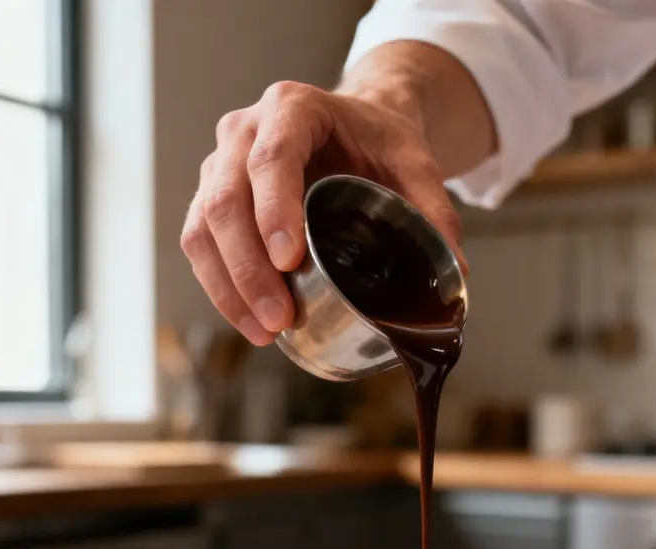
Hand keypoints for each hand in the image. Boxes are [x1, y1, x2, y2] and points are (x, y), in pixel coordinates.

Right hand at [180, 81, 463, 345]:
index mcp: (292, 110)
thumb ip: (434, 211)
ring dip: (228, 287)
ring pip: (203, 228)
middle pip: (226, 200)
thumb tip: (455, 273)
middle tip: (279, 318)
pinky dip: (220, 289)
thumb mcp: (415, 164)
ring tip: (264, 331)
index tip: (288, 260)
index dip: (273, 211)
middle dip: (248, 269)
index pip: (269, 158)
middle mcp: (243, 132)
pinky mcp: (211, 200)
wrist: (355, 126)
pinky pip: (200, 246)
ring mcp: (220, 166)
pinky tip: (249, 322)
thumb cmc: (378, 141)